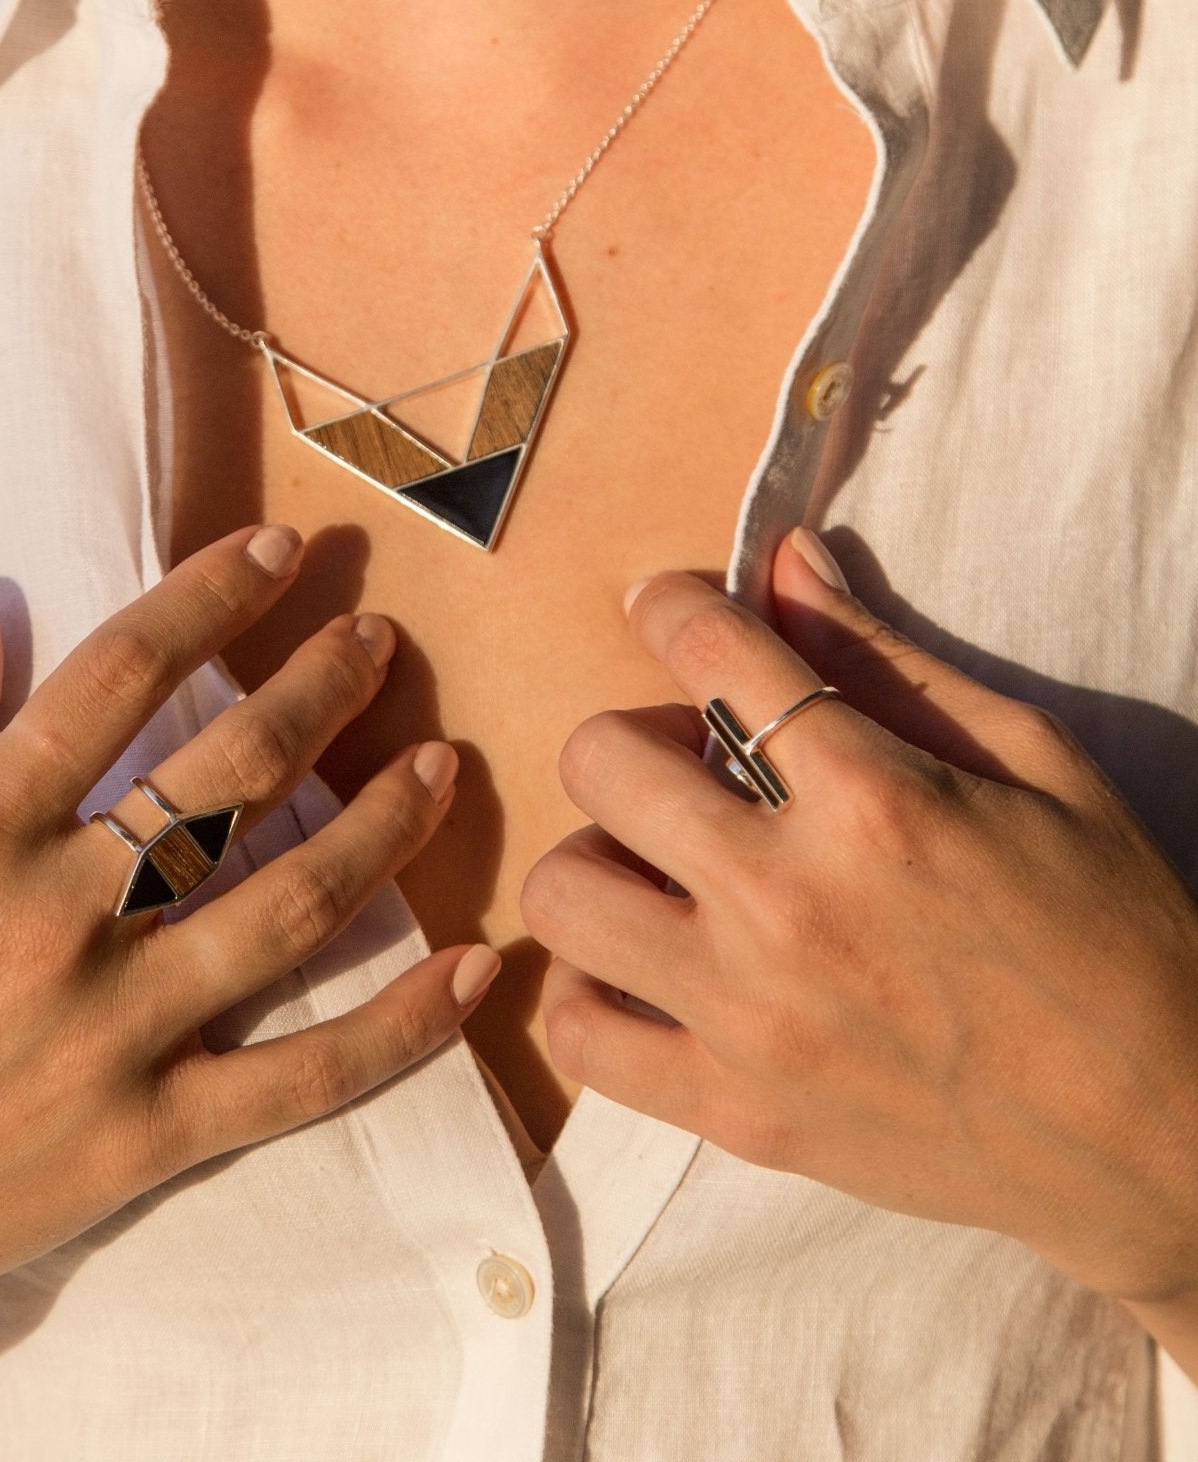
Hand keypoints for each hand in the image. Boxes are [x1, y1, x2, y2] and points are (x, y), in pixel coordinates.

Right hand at [0, 525, 491, 1431]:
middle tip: (378, 640)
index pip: (121, 675)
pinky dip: (402, 1027)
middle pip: (230, 774)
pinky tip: (478, 968)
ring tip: (440, 763)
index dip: (212, 597)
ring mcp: (116, 1032)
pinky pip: (305, 1078)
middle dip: (319, 690)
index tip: (281, 552)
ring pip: (290, 905)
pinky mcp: (148, 1136)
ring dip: (383, 827)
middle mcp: (62, 919)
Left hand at [522, 527, 1197, 1334]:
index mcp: (874, 802)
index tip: (671, 607)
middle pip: (601, 761)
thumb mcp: (1034, 766)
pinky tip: (646, 966)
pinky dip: (589, 988)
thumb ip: (888, 661)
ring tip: (663, 864)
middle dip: (634, 731)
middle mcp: (788, 904)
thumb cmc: (1116, 933)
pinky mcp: (735, 1115)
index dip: (671, 604)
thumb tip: (786, 561)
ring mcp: (750, 1018)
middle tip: (694, 761)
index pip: (707, 650)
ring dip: (599, 853)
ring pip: (562, 892)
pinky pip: (578, 1036)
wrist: (1166, 1138)